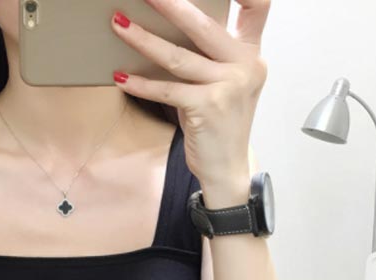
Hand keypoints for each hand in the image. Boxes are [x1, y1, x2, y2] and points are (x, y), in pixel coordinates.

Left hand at [110, 0, 269, 187]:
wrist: (227, 168)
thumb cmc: (218, 124)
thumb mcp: (223, 83)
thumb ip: (208, 56)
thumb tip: (166, 29)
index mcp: (251, 54)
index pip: (257, 6)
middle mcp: (245, 66)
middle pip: (203, 24)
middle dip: (169, 4)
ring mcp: (229, 87)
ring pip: (177, 56)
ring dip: (143, 40)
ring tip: (119, 24)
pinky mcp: (208, 108)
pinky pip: (167, 90)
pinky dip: (141, 84)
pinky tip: (121, 76)